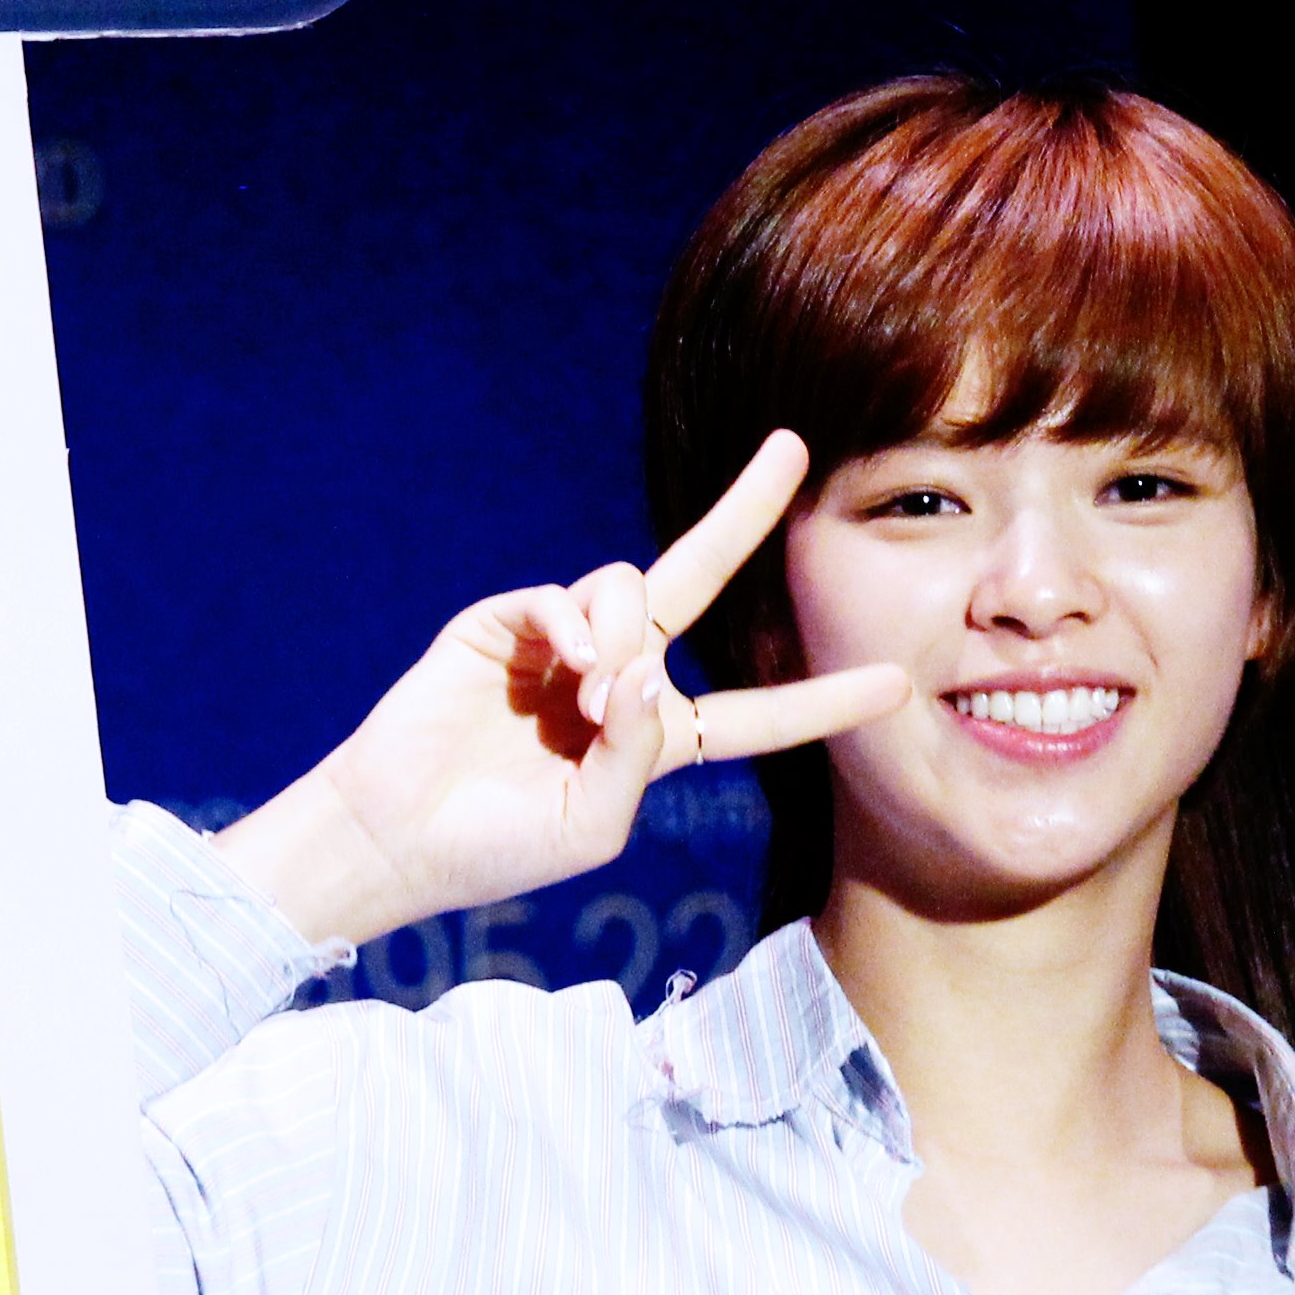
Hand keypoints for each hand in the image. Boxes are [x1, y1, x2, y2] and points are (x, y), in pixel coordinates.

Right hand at [215, 433, 908, 947]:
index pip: (756, 716)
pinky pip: (566, 597)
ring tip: (587, 694)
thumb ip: (634, 753)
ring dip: (623, 634)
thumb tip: (643, 669)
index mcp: (656, 740)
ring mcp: (564, 644)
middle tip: (792, 446)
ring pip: (631, 587)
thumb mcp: (590, 825)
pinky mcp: (507, 624)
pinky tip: (564, 667)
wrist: (397, 833)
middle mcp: (621, 678)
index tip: (897, 683)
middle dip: (744, 511)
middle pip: (700, 580)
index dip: (822, 701)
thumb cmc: (499, 848)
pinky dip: (574, 625)